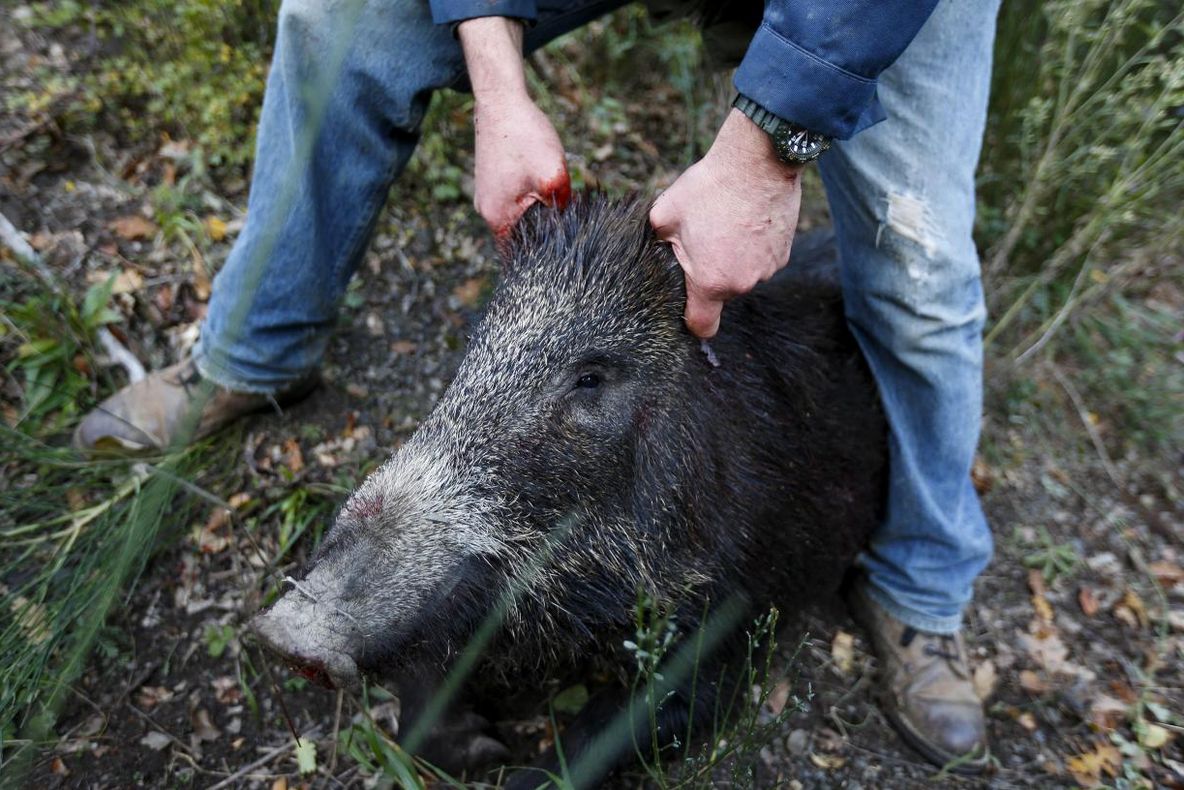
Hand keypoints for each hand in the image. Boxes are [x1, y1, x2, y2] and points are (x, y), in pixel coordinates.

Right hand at [459, 17, 569, 240]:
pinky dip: (530, 197)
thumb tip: (572, 228)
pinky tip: (542, 181)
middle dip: (543, 233)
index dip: (542, 258)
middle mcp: (486, 211)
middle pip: (519, 236)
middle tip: (567, 224)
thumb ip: (562, 208)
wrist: (501, 102)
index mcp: (497, 217)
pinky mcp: (491, 182)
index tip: (561, 257)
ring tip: (556, 198)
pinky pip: (513, 200)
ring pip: (518, 216)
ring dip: (538, 211)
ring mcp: (486, 196)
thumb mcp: (554, 176)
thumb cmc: (525, 137)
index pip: (518, 255)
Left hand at [650, 108, 802, 337]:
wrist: (757, 161)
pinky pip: (760, 261)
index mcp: (710, 281)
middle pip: (720, 295)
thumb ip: (653, 243)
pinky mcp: (783, 254)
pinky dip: (751, 248)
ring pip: (741, 276)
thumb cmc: (709, 187)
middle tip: (701, 242)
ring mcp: (766, 270)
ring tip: (724, 226)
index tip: (686, 306)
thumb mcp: (664, 214)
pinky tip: (744, 221)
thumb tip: (645, 252)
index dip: (691, 321)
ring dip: (732, 260)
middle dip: (708, 275)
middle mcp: (742, 283)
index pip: (702, 326)